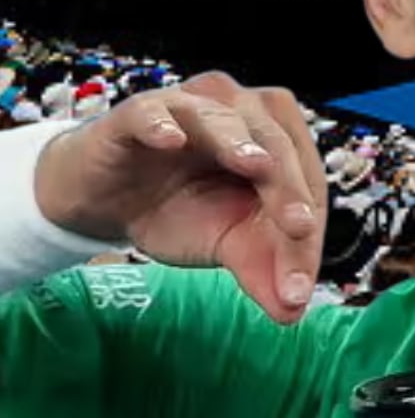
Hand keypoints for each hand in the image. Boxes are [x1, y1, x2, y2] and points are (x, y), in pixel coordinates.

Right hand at [32, 73, 328, 323]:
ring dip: (240, 144)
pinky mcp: (138, 111)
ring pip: (226, 121)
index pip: (307, 182)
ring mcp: (191, 106)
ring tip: (256, 167)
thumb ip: (260, 268)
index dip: (308, 234)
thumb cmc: (176, 209)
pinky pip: (154, 111)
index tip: (299, 287)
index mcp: (278, 141)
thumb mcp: (223, 243)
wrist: (104, 200)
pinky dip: (163, 124)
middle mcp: (244, 112)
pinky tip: (171, 140)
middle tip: (299, 234)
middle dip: (289, 195)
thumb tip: (292, 311)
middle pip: (279, 149)